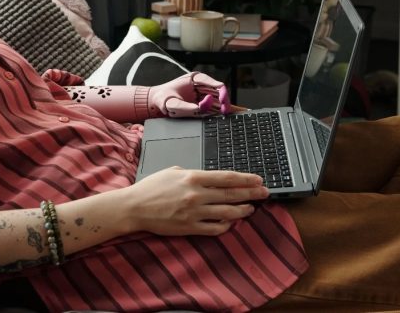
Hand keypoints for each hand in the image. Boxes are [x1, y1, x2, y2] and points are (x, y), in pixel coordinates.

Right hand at [121, 167, 266, 235]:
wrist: (134, 207)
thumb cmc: (151, 188)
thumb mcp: (173, 172)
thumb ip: (193, 174)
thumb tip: (208, 178)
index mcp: (193, 178)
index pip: (227, 178)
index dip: (246, 179)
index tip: (258, 179)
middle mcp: (197, 195)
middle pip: (232, 194)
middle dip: (251, 193)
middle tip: (265, 193)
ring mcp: (195, 213)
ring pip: (227, 212)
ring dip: (243, 210)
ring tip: (251, 208)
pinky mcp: (190, 227)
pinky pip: (215, 228)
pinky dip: (226, 225)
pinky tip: (231, 222)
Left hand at [148, 72, 233, 117]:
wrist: (154, 102)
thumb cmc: (162, 98)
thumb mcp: (172, 104)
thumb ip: (187, 108)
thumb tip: (202, 109)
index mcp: (194, 78)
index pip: (213, 83)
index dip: (221, 92)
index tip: (223, 101)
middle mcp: (199, 84)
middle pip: (217, 91)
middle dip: (223, 100)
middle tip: (225, 110)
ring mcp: (200, 92)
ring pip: (216, 98)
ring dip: (220, 106)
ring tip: (223, 114)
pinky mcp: (199, 100)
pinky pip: (211, 104)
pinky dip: (215, 110)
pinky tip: (217, 115)